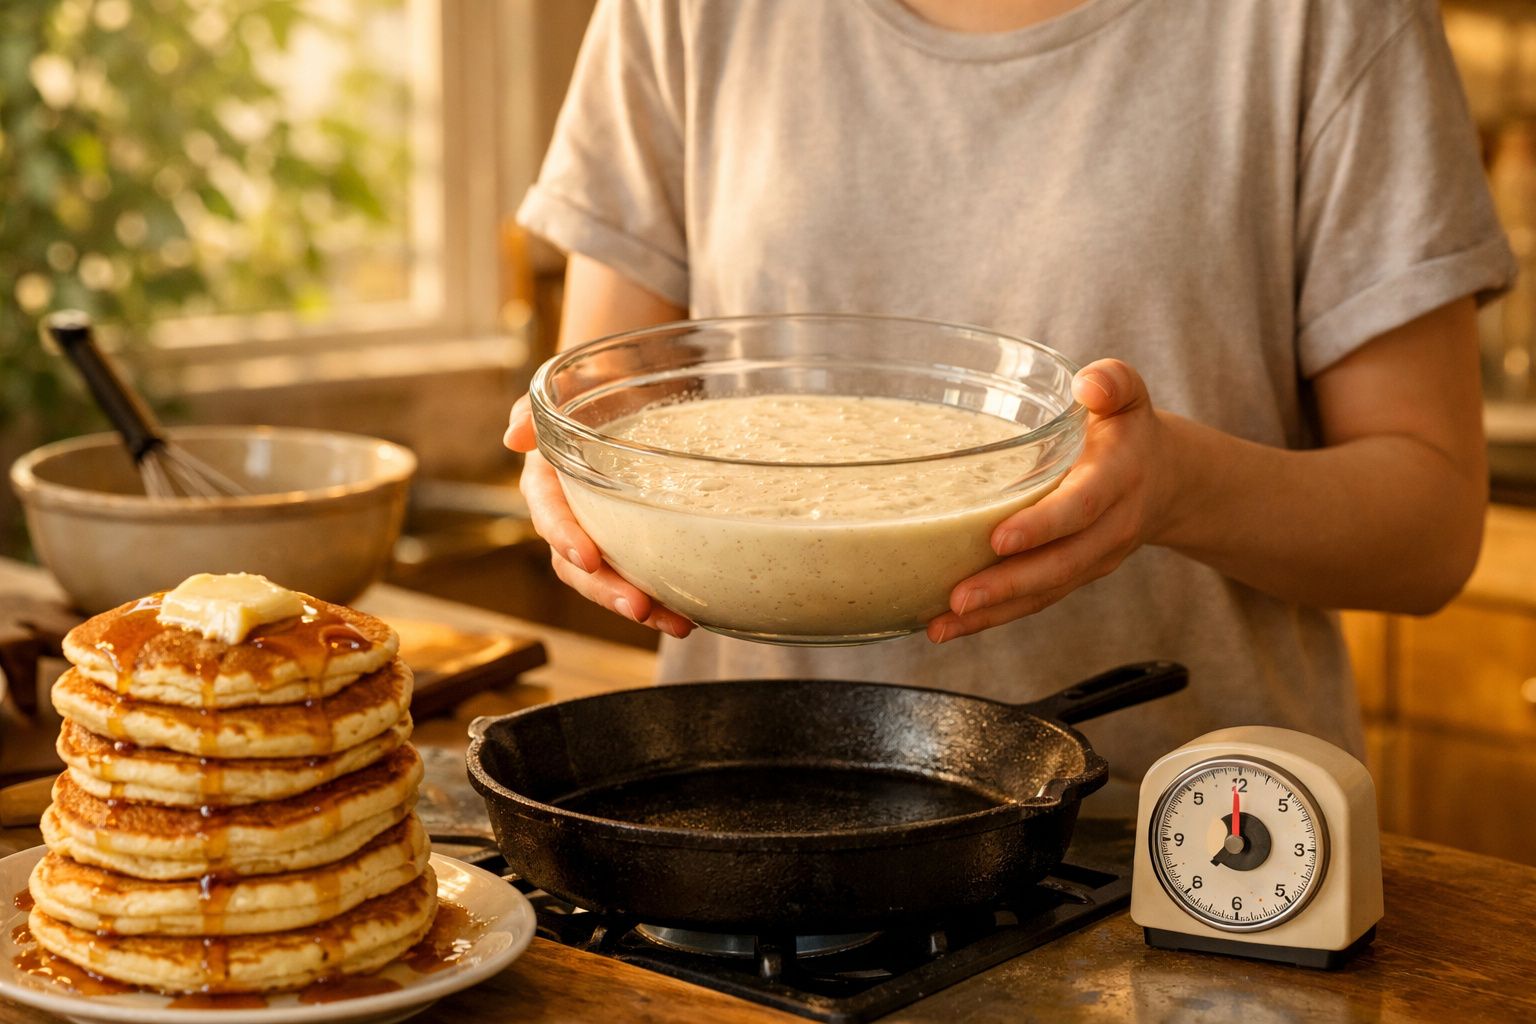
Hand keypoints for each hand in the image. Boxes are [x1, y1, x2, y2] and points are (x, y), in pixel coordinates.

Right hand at [504, 396, 694, 637]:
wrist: (623, 383)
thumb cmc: (587, 384)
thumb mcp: (560, 386)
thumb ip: (534, 410)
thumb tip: (512, 436)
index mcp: (548, 484)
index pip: (551, 516)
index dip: (566, 538)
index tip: (588, 556)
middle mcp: (573, 516)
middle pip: (582, 567)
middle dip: (609, 591)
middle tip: (641, 608)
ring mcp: (605, 531)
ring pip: (615, 580)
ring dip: (644, 607)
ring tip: (679, 623)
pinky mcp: (637, 538)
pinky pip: (647, 572)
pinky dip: (668, 594)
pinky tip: (697, 611)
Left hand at [926, 358, 1172, 643]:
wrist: (1168, 480)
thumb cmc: (1128, 429)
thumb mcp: (1128, 395)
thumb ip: (1114, 380)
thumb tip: (1089, 383)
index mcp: (1117, 478)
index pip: (1080, 507)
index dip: (1042, 525)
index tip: (1000, 538)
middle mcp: (1108, 528)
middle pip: (1059, 564)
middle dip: (1009, 584)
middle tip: (960, 597)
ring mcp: (1092, 559)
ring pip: (1044, 593)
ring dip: (993, 613)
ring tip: (943, 624)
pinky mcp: (1072, 577)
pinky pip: (1034, 602)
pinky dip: (993, 618)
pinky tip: (949, 626)